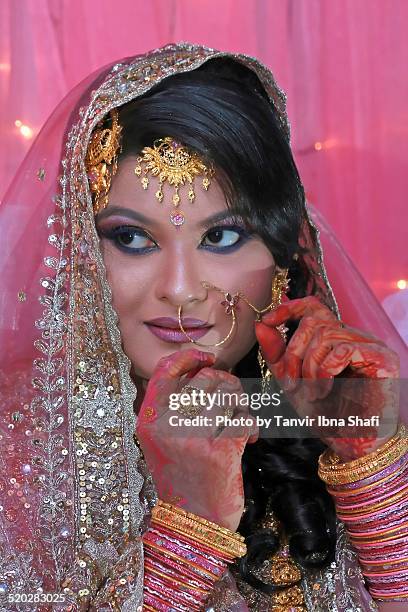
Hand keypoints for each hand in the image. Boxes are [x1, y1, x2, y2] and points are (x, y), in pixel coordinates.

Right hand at [136, 347, 257, 530]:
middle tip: (233, 399)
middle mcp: (167, 426)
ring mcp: (193, 438)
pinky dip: (252, 425)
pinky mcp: (221, 452)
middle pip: (206, 378)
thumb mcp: (161, 441)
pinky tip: (251, 437)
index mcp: (149, 420)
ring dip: (241, 403)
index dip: (189, 358)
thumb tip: (202, 369)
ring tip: (240, 419)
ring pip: (228, 394)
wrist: (192, 524)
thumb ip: (171, 407)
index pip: (165, 371)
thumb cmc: (181, 477)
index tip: (206, 358)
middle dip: (227, 383)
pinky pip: (244, 419)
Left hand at [255, 296, 399, 460]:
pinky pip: (343, 349)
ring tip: (311, 393)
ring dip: (308, 366)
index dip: (289, 308)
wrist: (351, 444)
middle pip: (314, 321)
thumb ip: (276, 353)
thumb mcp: (291, 380)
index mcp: (336, 339)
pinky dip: (324, 371)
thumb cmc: (326, 414)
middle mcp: (355, 337)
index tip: (267, 320)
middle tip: (290, 383)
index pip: (314, 306)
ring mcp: (371, 346)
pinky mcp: (382, 359)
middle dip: (293, 351)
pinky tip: (324, 392)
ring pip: (326, 334)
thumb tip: (260, 323)